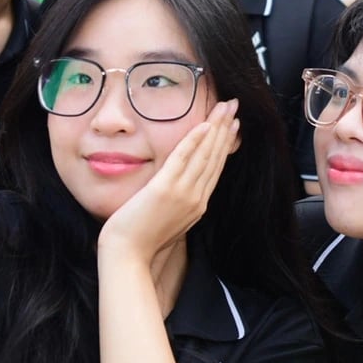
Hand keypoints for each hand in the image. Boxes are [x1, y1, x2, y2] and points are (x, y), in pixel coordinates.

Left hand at [96, 100, 239, 264]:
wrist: (128, 256)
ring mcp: (182, 194)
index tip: (233, 125)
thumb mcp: (168, 219)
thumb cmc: (141, 241)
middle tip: (234, 107)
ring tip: (225, 107)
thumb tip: (180, 188)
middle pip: (215, 157)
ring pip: (204, 155)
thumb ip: (178, 202)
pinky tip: (203, 124)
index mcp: (197, 205)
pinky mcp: (165, 189)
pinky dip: (194, 141)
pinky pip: (183, 159)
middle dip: (225, 129)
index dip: (225, 144)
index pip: (216, 168)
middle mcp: (196, 198)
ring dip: (216, 127)